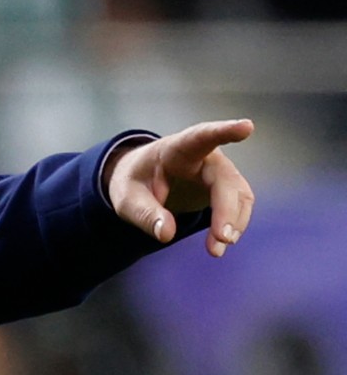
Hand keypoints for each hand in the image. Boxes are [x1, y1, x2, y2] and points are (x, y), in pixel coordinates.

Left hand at [105, 119, 254, 256]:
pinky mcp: (225, 187)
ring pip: (238, 194)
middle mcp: (203, 155)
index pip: (201, 136)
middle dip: (227, 209)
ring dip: (234, 221)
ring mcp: (218, 171)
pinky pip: (238, 204)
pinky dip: (233, 224)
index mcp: (176, 149)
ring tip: (216, 248)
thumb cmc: (135, 182)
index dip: (224, 131)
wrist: (141, 181)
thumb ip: (145, 214)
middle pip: (225, 179)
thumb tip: (166, 233)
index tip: (246, 126)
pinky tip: (219, 242)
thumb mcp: (127, 199)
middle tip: (221, 239)